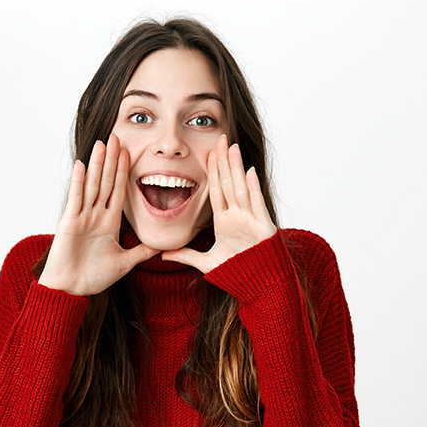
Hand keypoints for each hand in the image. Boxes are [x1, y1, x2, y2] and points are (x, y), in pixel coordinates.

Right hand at [38, 134, 159, 296]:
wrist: (72, 290)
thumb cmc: (93, 277)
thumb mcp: (125, 262)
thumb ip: (141, 252)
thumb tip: (160, 247)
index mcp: (108, 222)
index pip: (119, 191)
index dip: (124, 172)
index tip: (129, 153)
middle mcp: (95, 215)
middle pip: (105, 182)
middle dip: (112, 160)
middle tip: (117, 138)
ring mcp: (81, 217)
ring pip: (92, 185)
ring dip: (97, 164)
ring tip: (102, 144)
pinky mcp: (69, 223)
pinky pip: (76, 199)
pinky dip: (78, 182)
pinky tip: (81, 164)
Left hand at [162, 135, 276, 272]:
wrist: (260, 287)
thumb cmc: (237, 273)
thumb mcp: (206, 262)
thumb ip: (186, 255)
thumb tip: (163, 255)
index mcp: (225, 221)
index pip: (216, 191)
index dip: (212, 172)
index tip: (208, 154)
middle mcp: (238, 216)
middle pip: (228, 183)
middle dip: (224, 161)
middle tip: (220, 139)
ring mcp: (251, 219)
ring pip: (241, 188)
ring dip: (236, 167)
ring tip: (232, 147)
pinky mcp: (263, 226)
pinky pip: (256, 204)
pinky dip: (253, 188)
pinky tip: (249, 171)